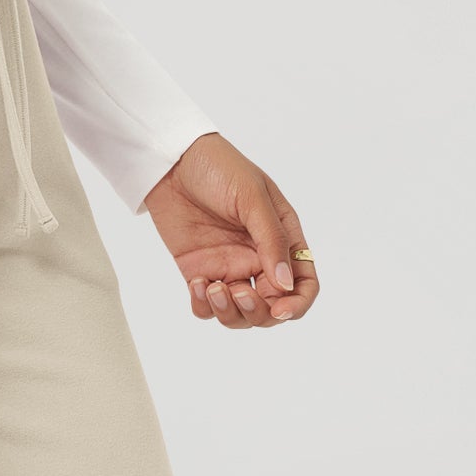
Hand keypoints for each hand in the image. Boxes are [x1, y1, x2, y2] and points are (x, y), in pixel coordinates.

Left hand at [142, 133, 318, 331]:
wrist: (171, 161)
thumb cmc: (219, 167)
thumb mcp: (252, 198)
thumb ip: (271, 240)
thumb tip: (286, 285)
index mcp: (283, 239)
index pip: (303, 284)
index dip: (296, 305)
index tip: (279, 310)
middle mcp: (260, 258)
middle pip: (272, 308)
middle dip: (258, 313)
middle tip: (238, 294)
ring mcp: (229, 266)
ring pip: (239, 314)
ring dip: (229, 313)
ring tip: (212, 288)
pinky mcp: (200, 271)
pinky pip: (207, 306)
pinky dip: (204, 306)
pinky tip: (197, 283)